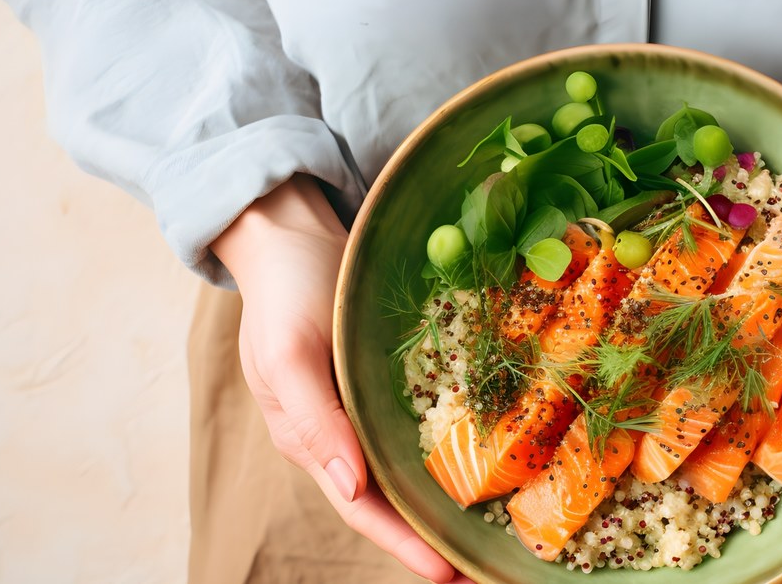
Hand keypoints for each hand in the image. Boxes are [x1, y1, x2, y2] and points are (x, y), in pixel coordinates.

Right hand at [212, 176, 463, 582]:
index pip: (364, 508)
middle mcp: (347, 431)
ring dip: (450, 499)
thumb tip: (349, 488)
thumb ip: (313, 420)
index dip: (404, 544)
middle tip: (486, 568)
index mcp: (313, 439)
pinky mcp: (397, 375)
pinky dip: (458, 444)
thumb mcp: (286, 353)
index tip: (447, 574)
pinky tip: (497, 453)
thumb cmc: (283, 292)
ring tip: (499, 529)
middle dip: (435, 539)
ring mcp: (372, 404)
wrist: (293, 232)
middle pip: (395, 499)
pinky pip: (431, 419)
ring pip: (415, 466)